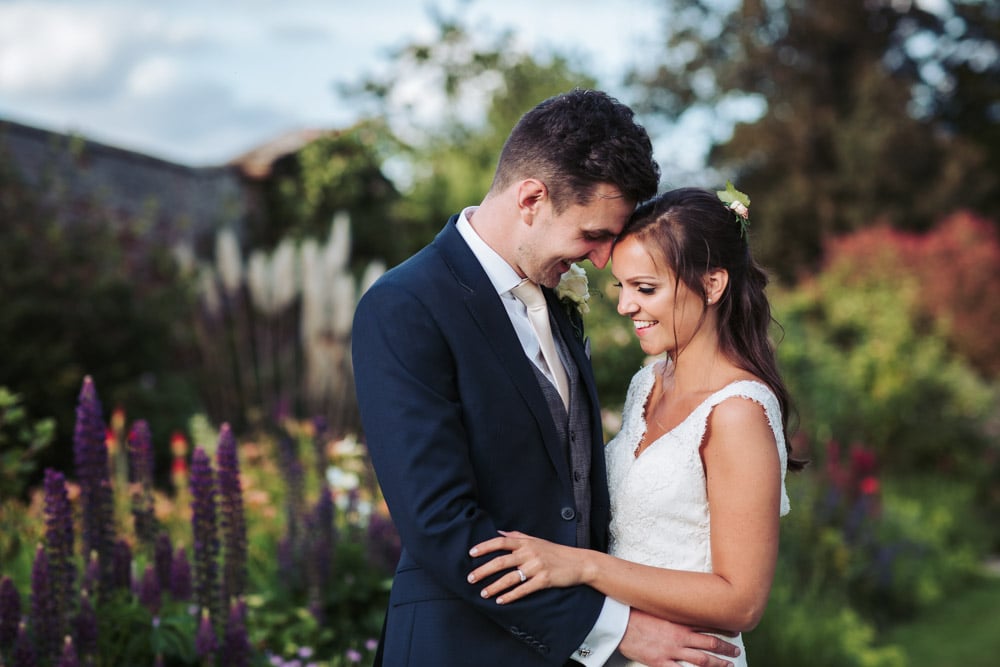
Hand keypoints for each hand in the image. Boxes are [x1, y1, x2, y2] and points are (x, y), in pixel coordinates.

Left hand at [467, 530, 588, 602]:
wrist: (579, 563)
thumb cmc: (555, 551)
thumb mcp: (537, 540)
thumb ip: (518, 536)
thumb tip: (499, 532)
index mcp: (526, 542)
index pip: (500, 542)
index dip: (484, 547)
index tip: (471, 553)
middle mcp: (529, 553)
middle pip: (501, 561)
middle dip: (483, 570)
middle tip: (470, 578)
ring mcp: (536, 567)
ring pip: (510, 577)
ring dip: (494, 586)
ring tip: (483, 593)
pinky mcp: (544, 580)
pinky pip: (523, 589)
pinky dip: (511, 596)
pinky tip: (501, 601)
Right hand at [618, 609, 738, 666]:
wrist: (617, 623)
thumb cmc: (634, 612)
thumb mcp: (656, 606)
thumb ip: (671, 608)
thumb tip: (681, 605)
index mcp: (678, 620)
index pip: (707, 623)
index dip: (723, 627)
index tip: (734, 629)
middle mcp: (679, 636)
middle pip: (709, 643)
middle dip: (726, 648)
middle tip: (737, 651)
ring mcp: (671, 651)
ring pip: (702, 660)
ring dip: (718, 664)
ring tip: (729, 666)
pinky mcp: (661, 663)